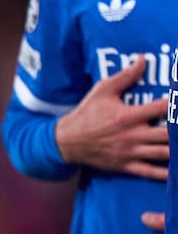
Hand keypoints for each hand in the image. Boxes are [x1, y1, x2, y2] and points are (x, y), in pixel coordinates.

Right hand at [54, 57, 168, 178]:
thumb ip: (125, 76)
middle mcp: (132, 135)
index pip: (162, 108)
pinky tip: (175, 171)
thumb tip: (142, 59)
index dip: (177, 103)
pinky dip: (165, 173)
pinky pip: (150, 172)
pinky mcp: (126, 165)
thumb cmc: (86, 114)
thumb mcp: (102, 91)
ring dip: (176, 150)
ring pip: (163, 153)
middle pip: (168, 134)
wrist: (67, 141)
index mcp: (128, 116)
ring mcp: (130, 152)